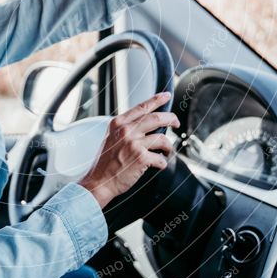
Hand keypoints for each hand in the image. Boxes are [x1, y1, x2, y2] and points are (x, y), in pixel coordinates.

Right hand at [79, 92, 178, 208]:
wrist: (100, 181)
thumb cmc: (106, 162)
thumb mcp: (111, 138)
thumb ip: (126, 128)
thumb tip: (146, 123)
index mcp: (118, 123)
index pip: (142, 107)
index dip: (157, 100)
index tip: (166, 96)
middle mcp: (126, 131)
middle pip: (156, 118)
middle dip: (171, 119)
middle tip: (176, 123)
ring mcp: (134, 144)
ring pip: (162, 138)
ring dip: (168, 146)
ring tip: (166, 151)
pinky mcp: (141, 158)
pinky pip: (161, 158)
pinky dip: (162, 162)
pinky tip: (158, 164)